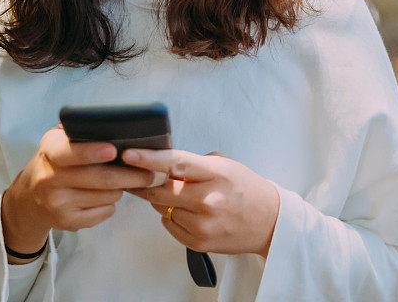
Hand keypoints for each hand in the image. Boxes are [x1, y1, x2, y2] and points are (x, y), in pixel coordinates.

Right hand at [1, 125, 156, 262]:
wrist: (28, 198)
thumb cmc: (55, 161)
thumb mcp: (58, 141)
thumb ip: (80, 131)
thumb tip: (117, 125)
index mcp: (50, 152)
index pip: (71, 152)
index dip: (92, 152)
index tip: (114, 150)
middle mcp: (50, 179)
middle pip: (102, 179)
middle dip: (134, 175)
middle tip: (154, 173)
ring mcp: (58, 203)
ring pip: (108, 195)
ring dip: (122, 187)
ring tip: (124, 180)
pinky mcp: (66, 222)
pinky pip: (104, 212)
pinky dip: (112, 203)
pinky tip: (106, 196)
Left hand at [121, 148, 279, 258]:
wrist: (269, 221)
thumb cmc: (244, 188)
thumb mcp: (224, 165)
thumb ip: (193, 164)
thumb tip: (162, 165)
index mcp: (216, 174)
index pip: (175, 163)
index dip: (148, 159)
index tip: (128, 155)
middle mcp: (208, 199)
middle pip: (161, 190)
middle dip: (146, 183)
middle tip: (139, 177)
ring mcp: (204, 224)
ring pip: (162, 209)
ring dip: (163, 200)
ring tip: (183, 196)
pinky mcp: (200, 242)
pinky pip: (169, 225)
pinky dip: (172, 216)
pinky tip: (188, 212)